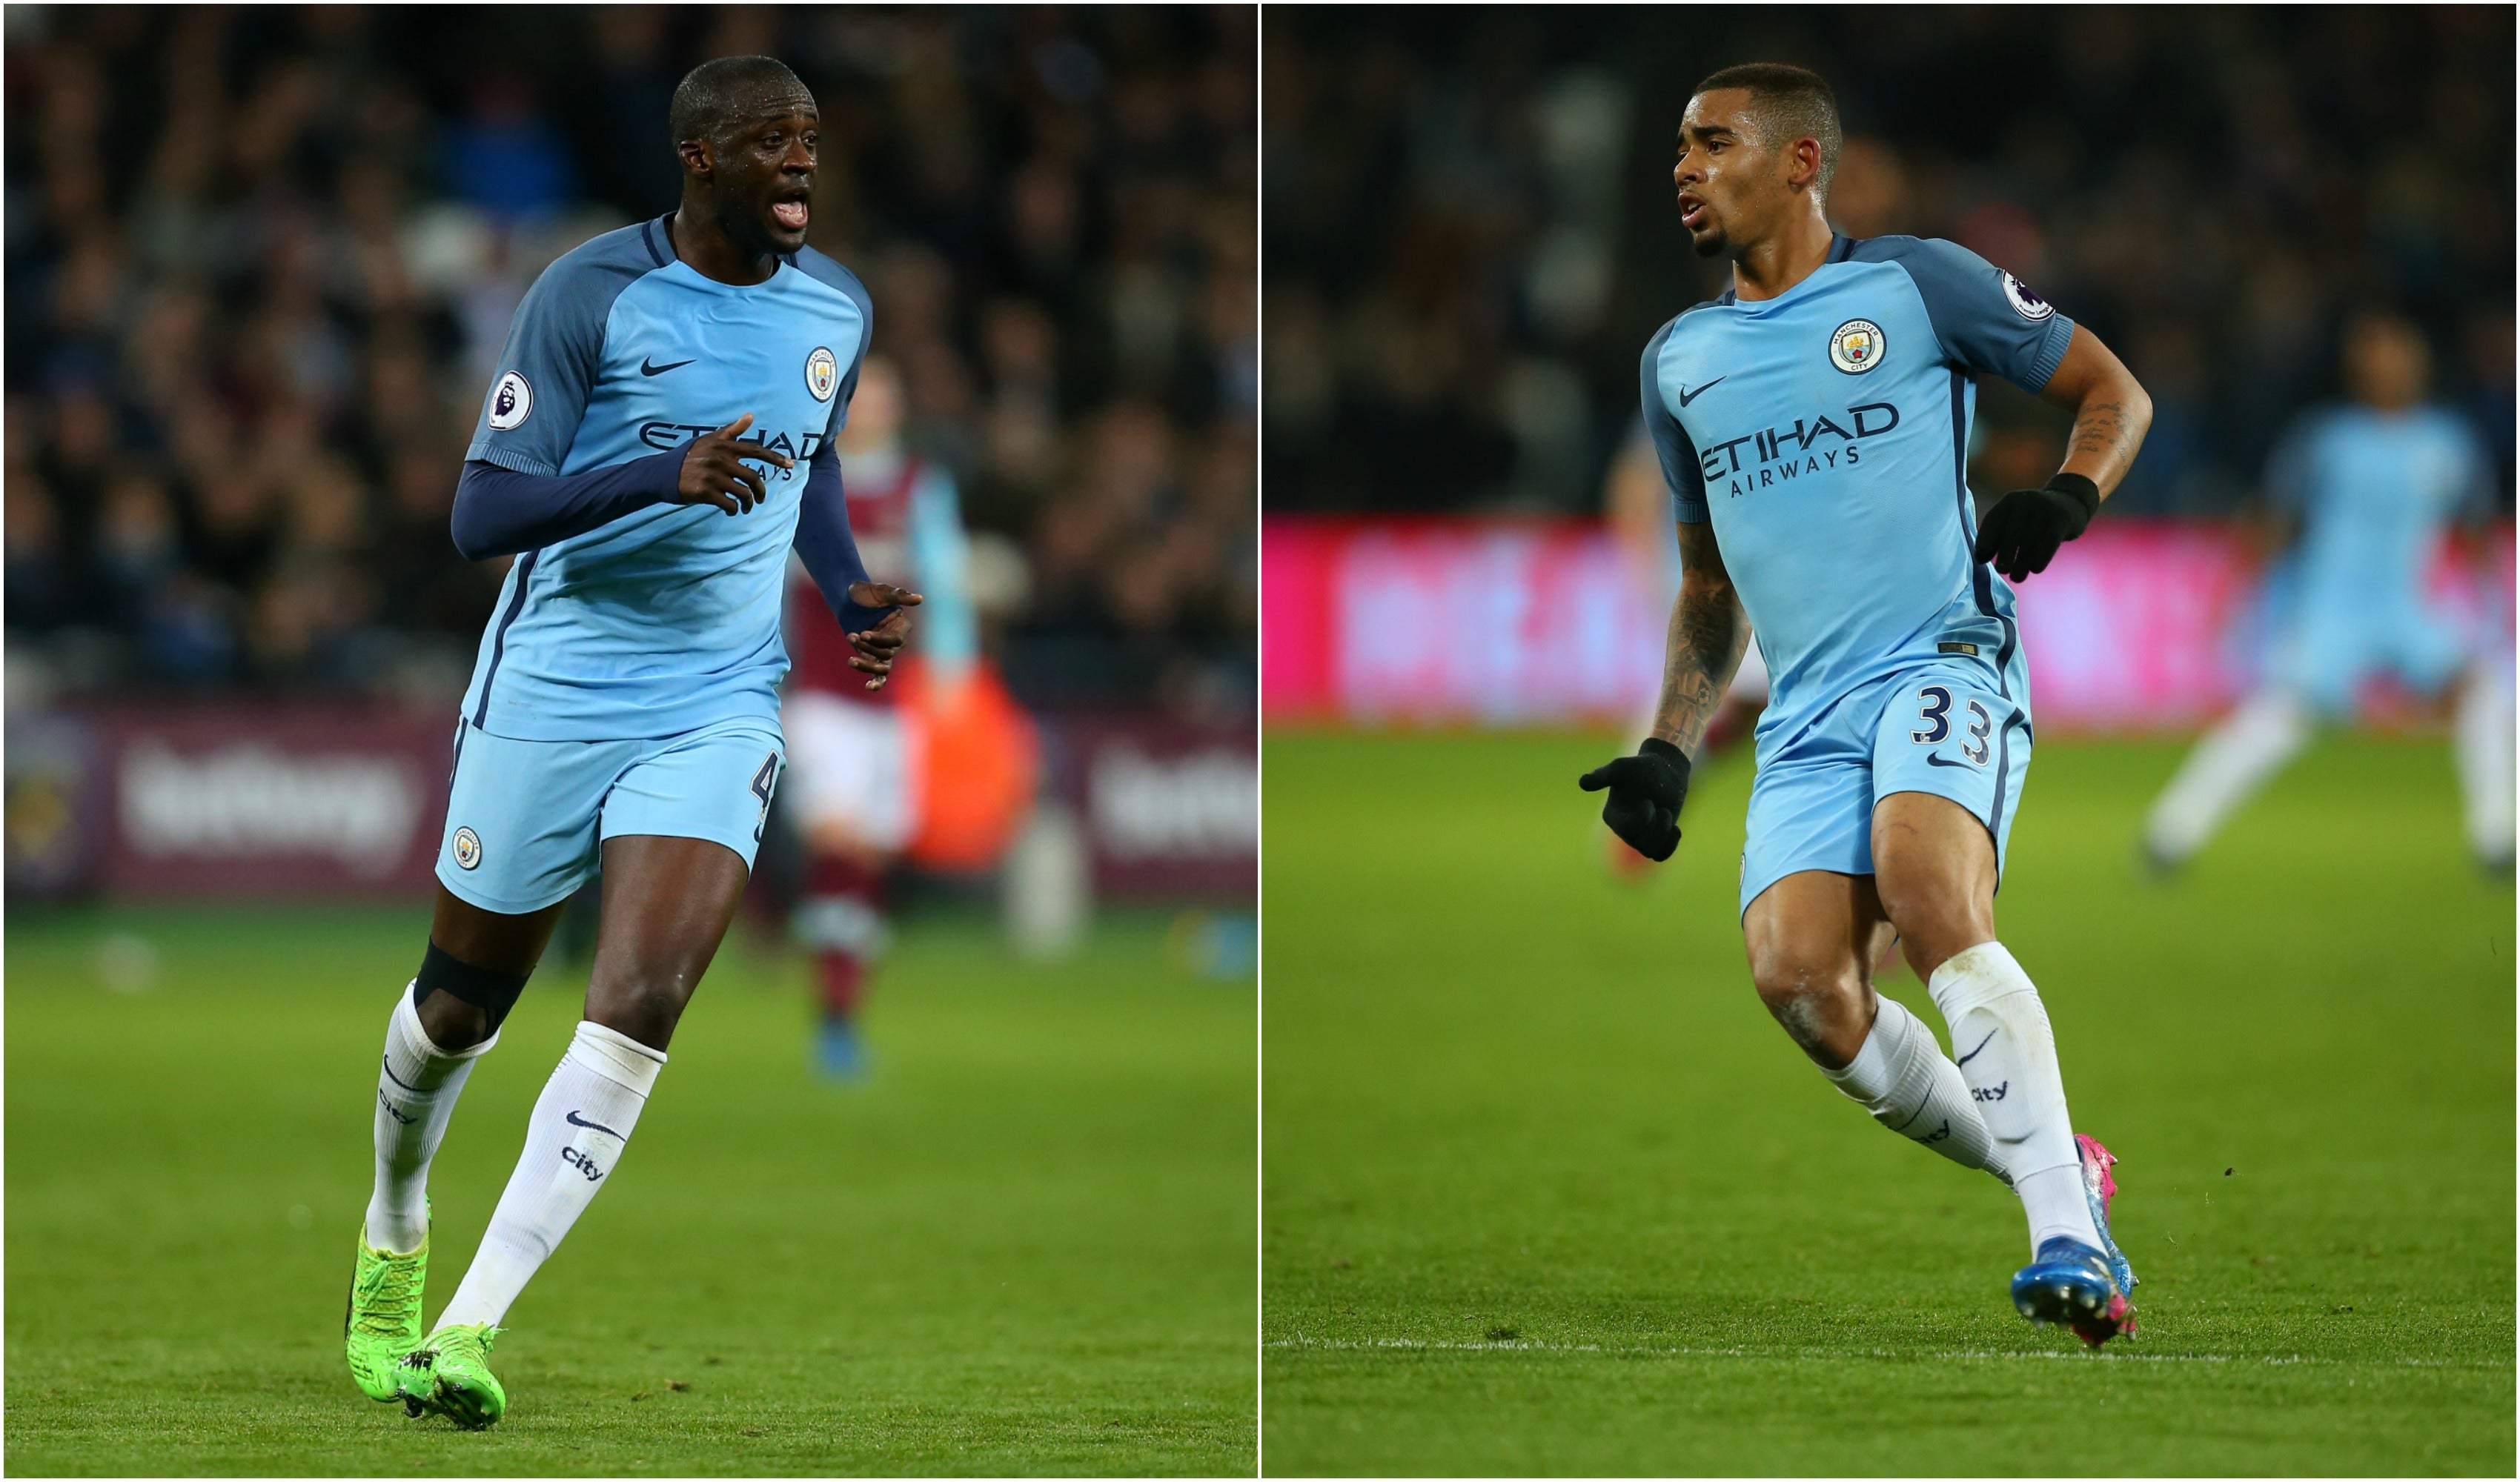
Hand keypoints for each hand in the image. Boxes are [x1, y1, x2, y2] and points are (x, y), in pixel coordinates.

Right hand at [677, 414, 792, 515]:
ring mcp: (712, 476)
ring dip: (748, 504)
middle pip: (753, 477)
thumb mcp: (709, 440)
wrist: (662, 473)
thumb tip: (750, 416)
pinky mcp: (705, 492)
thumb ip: (731, 431)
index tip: (790, 465)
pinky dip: (734, 510)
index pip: (755, 450)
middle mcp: (720, 459)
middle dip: (760, 491)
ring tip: (745, 507)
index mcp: (723, 446)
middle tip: (759, 499)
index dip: (775, 458)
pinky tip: (731, 511)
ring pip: (743, 493)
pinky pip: (730, 504)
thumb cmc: (688, 456)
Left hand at [843, 581, 921, 691]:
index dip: (880, 640)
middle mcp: (895, 641)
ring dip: (866, 665)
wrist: (848, 598)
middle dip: (868, 648)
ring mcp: (883, 650)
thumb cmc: (867, 592)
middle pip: (887, 654)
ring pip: (882, 667)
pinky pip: (878, 674)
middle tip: (852, 635)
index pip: (896, 641)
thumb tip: (919, 599)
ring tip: (851, 660)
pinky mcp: (872, 657)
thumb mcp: (883, 591)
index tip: (863, 633)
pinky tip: (868, 687)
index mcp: (902, 626)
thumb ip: (900, 596)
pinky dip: (876, 683)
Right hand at [1578, 738, 1690, 862]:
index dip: (1643, 818)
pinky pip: (1660, 855)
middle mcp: (1624, 829)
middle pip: (1641, 842)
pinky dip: (1669, 846)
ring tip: (1667, 813)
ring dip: (1664, 833)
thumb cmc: (1640, 767)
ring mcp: (1640, 835)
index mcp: (1613, 815)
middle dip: (1656, 825)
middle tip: (1661, 807)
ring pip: (1651, 850)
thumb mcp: (1621, 768)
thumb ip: (1602, 776)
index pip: (1627, 829)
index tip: (1649, 801)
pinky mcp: (1656, 838)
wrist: (1664, 769)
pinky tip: (1676, 829)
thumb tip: (1582, 783)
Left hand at [1973, 473, 2097, 582]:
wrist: (2070, 501)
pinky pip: (2050, 541)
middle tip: (2001, 570)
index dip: (1985, 541)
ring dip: (2022, 562)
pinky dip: (2041, 557)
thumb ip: (1997, 535)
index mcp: (2009, 501)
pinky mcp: (2062, 518)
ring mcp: (2044, 508)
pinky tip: (2035, 569)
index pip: (1992, 521)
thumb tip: (1980, 559)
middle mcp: (2025, 501)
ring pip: (2031, 540)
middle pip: (2012, 531)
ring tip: (2017, 578)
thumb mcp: (2015, 519)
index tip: (1981, 560)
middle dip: (2004, 553)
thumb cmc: (2034, 519)